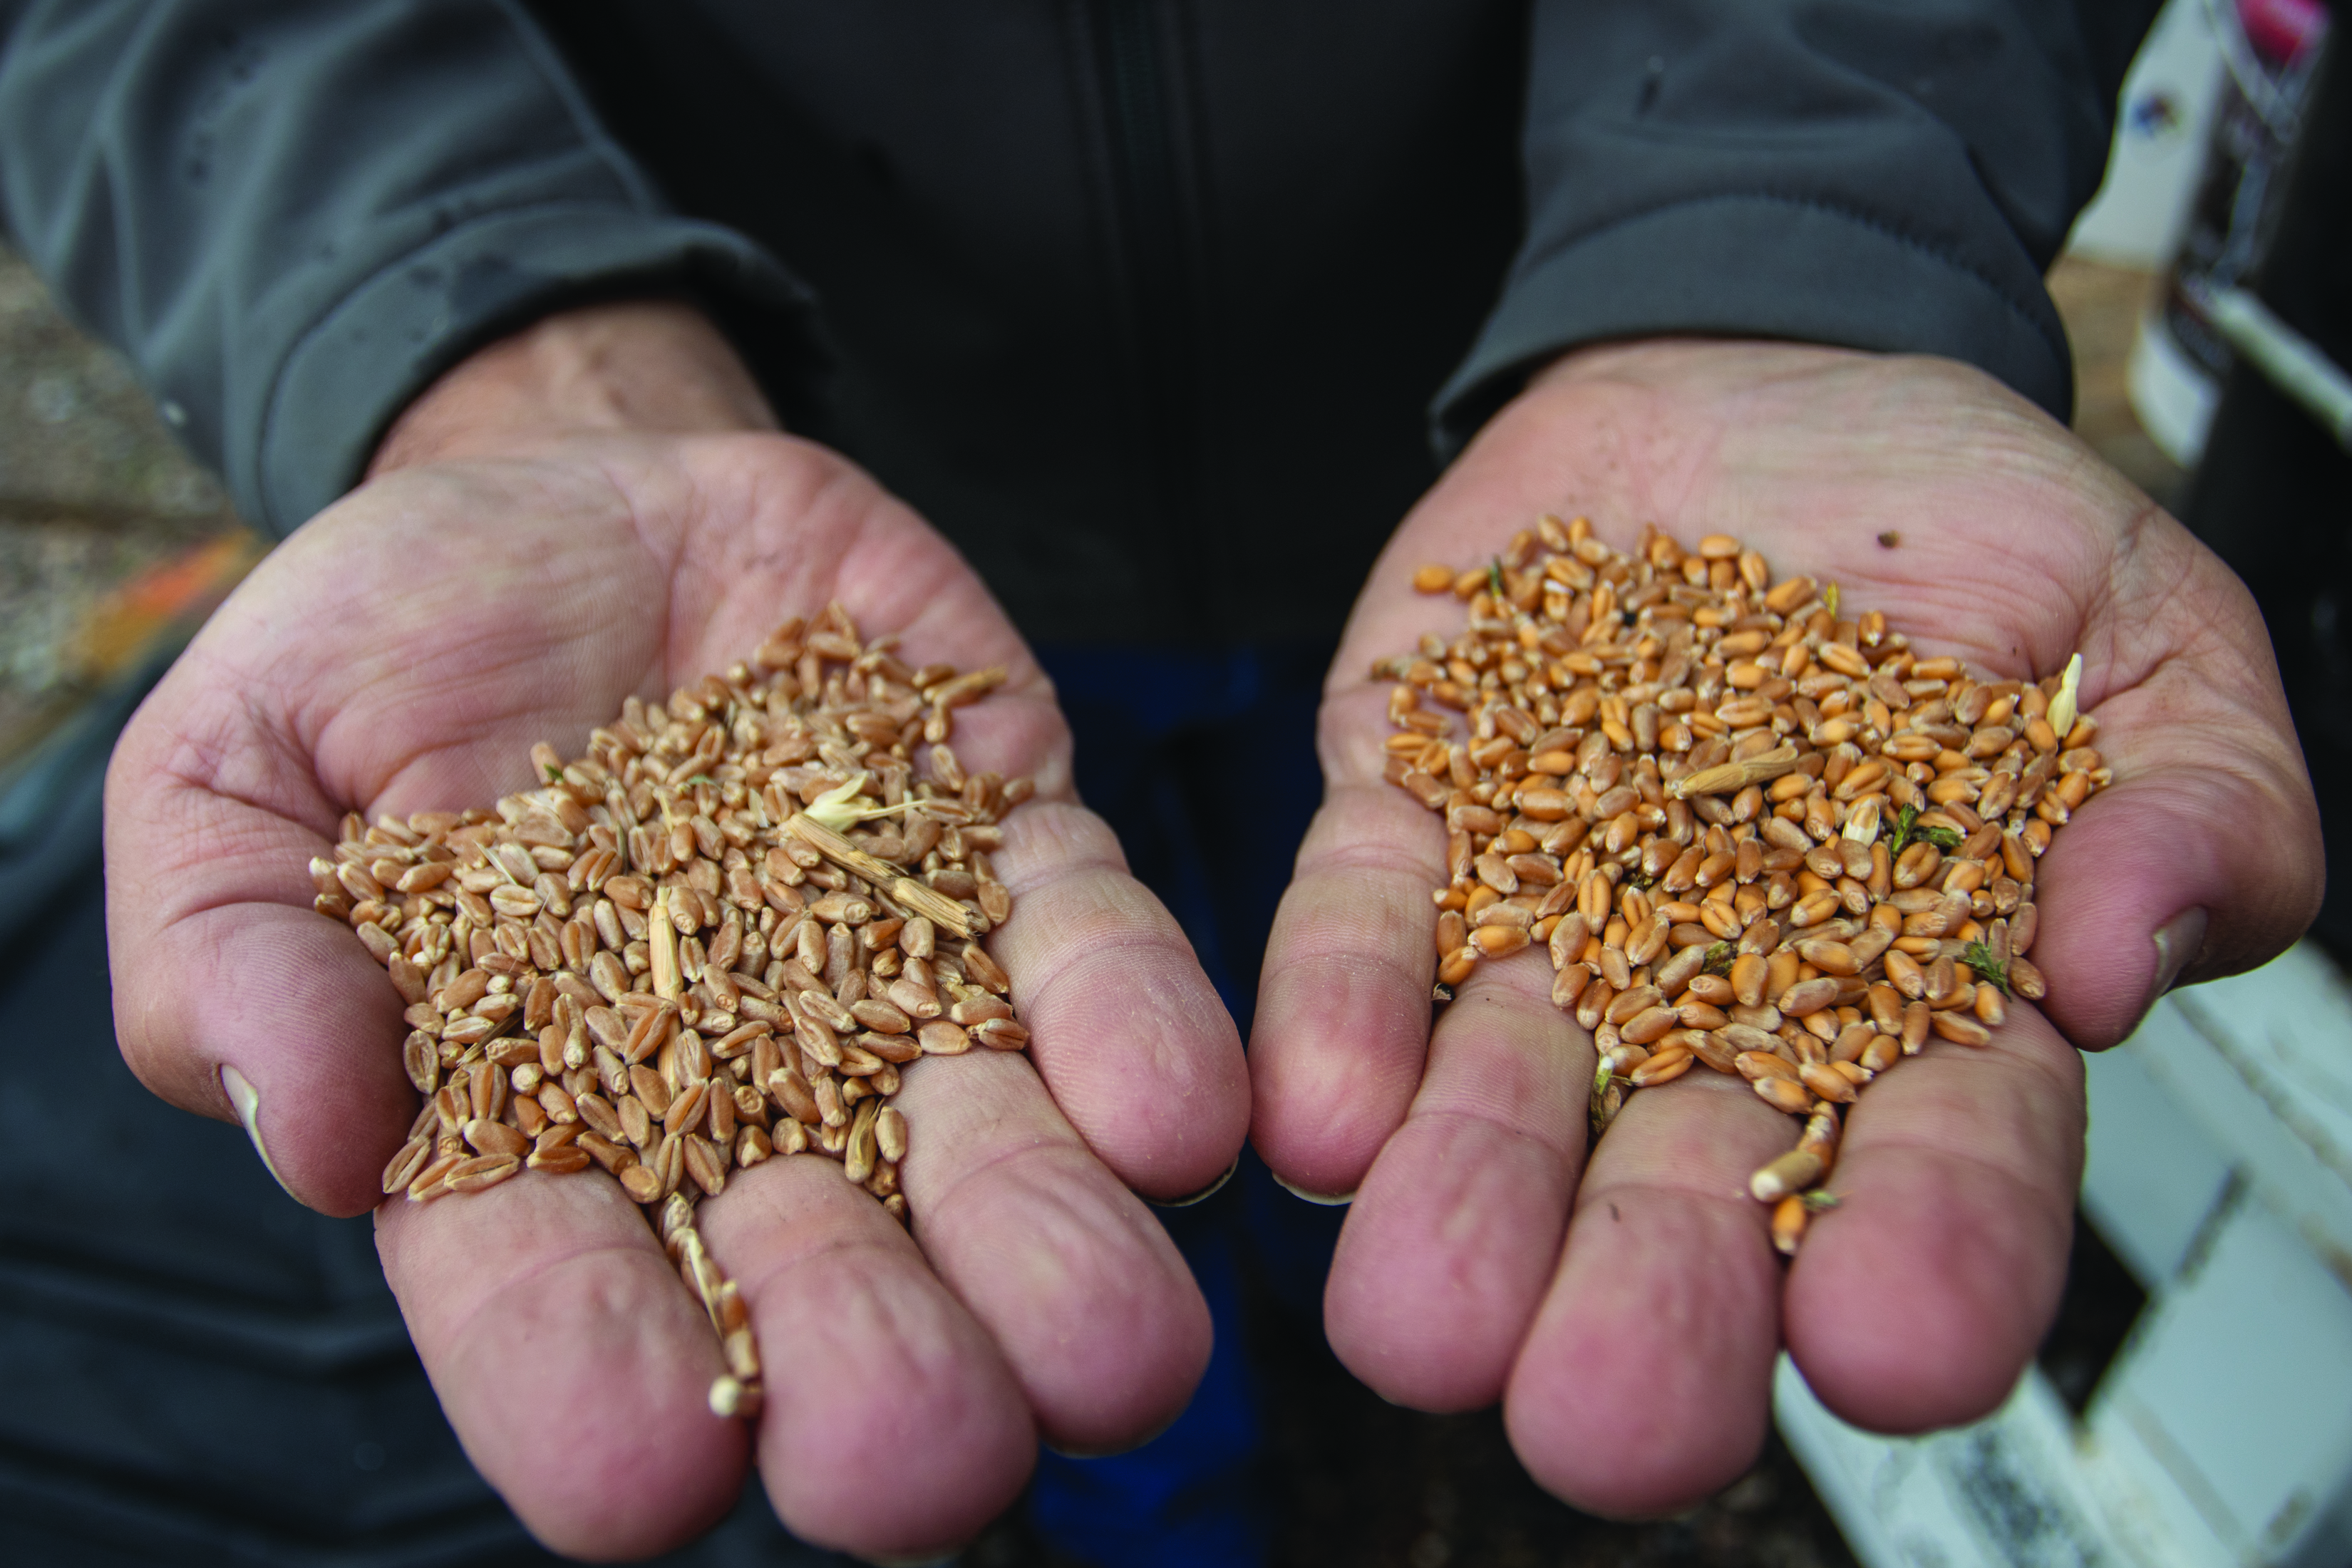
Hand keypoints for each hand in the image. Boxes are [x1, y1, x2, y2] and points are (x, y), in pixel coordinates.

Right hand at [104, 304, 1247, 1559]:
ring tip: (1120, 1357)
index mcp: (530, 1122)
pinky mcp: (1010, 851)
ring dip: (1055, 1248)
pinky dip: (1135, 1034)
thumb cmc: (379, 652)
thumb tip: (311, 1131)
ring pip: (992, 1148)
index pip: (549, 1290)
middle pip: (820, 1264)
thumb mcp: (242, 763)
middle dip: (881, 1362)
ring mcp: (892, 976)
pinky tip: (1183, 1126)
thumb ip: (238, 948)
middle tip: (935, 1459)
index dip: (592, 1377)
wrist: (575, 495)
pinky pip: (1088, 952)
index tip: (653, 1462)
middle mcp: (737, 1095)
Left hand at [1250, 339, 2317, 1513]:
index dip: (1926, 1249)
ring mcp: (1549, 913)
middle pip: (1691, 1174)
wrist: (1759, 399)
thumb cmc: (1959, 534)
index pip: (1943, 1151)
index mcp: (1920, 993)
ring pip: (1502, 1086)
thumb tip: (2120, 950)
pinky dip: (1340, 1013)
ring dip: (1463, 1199)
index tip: (1892, 1345)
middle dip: (1649, 1294)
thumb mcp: (2137, 630)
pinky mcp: (1411, 818)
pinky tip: (1319, 1118)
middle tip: (1605, 1419)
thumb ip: (2190, 795)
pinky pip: (1363, 927)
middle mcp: (1718, 996)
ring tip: (1423, 1317)